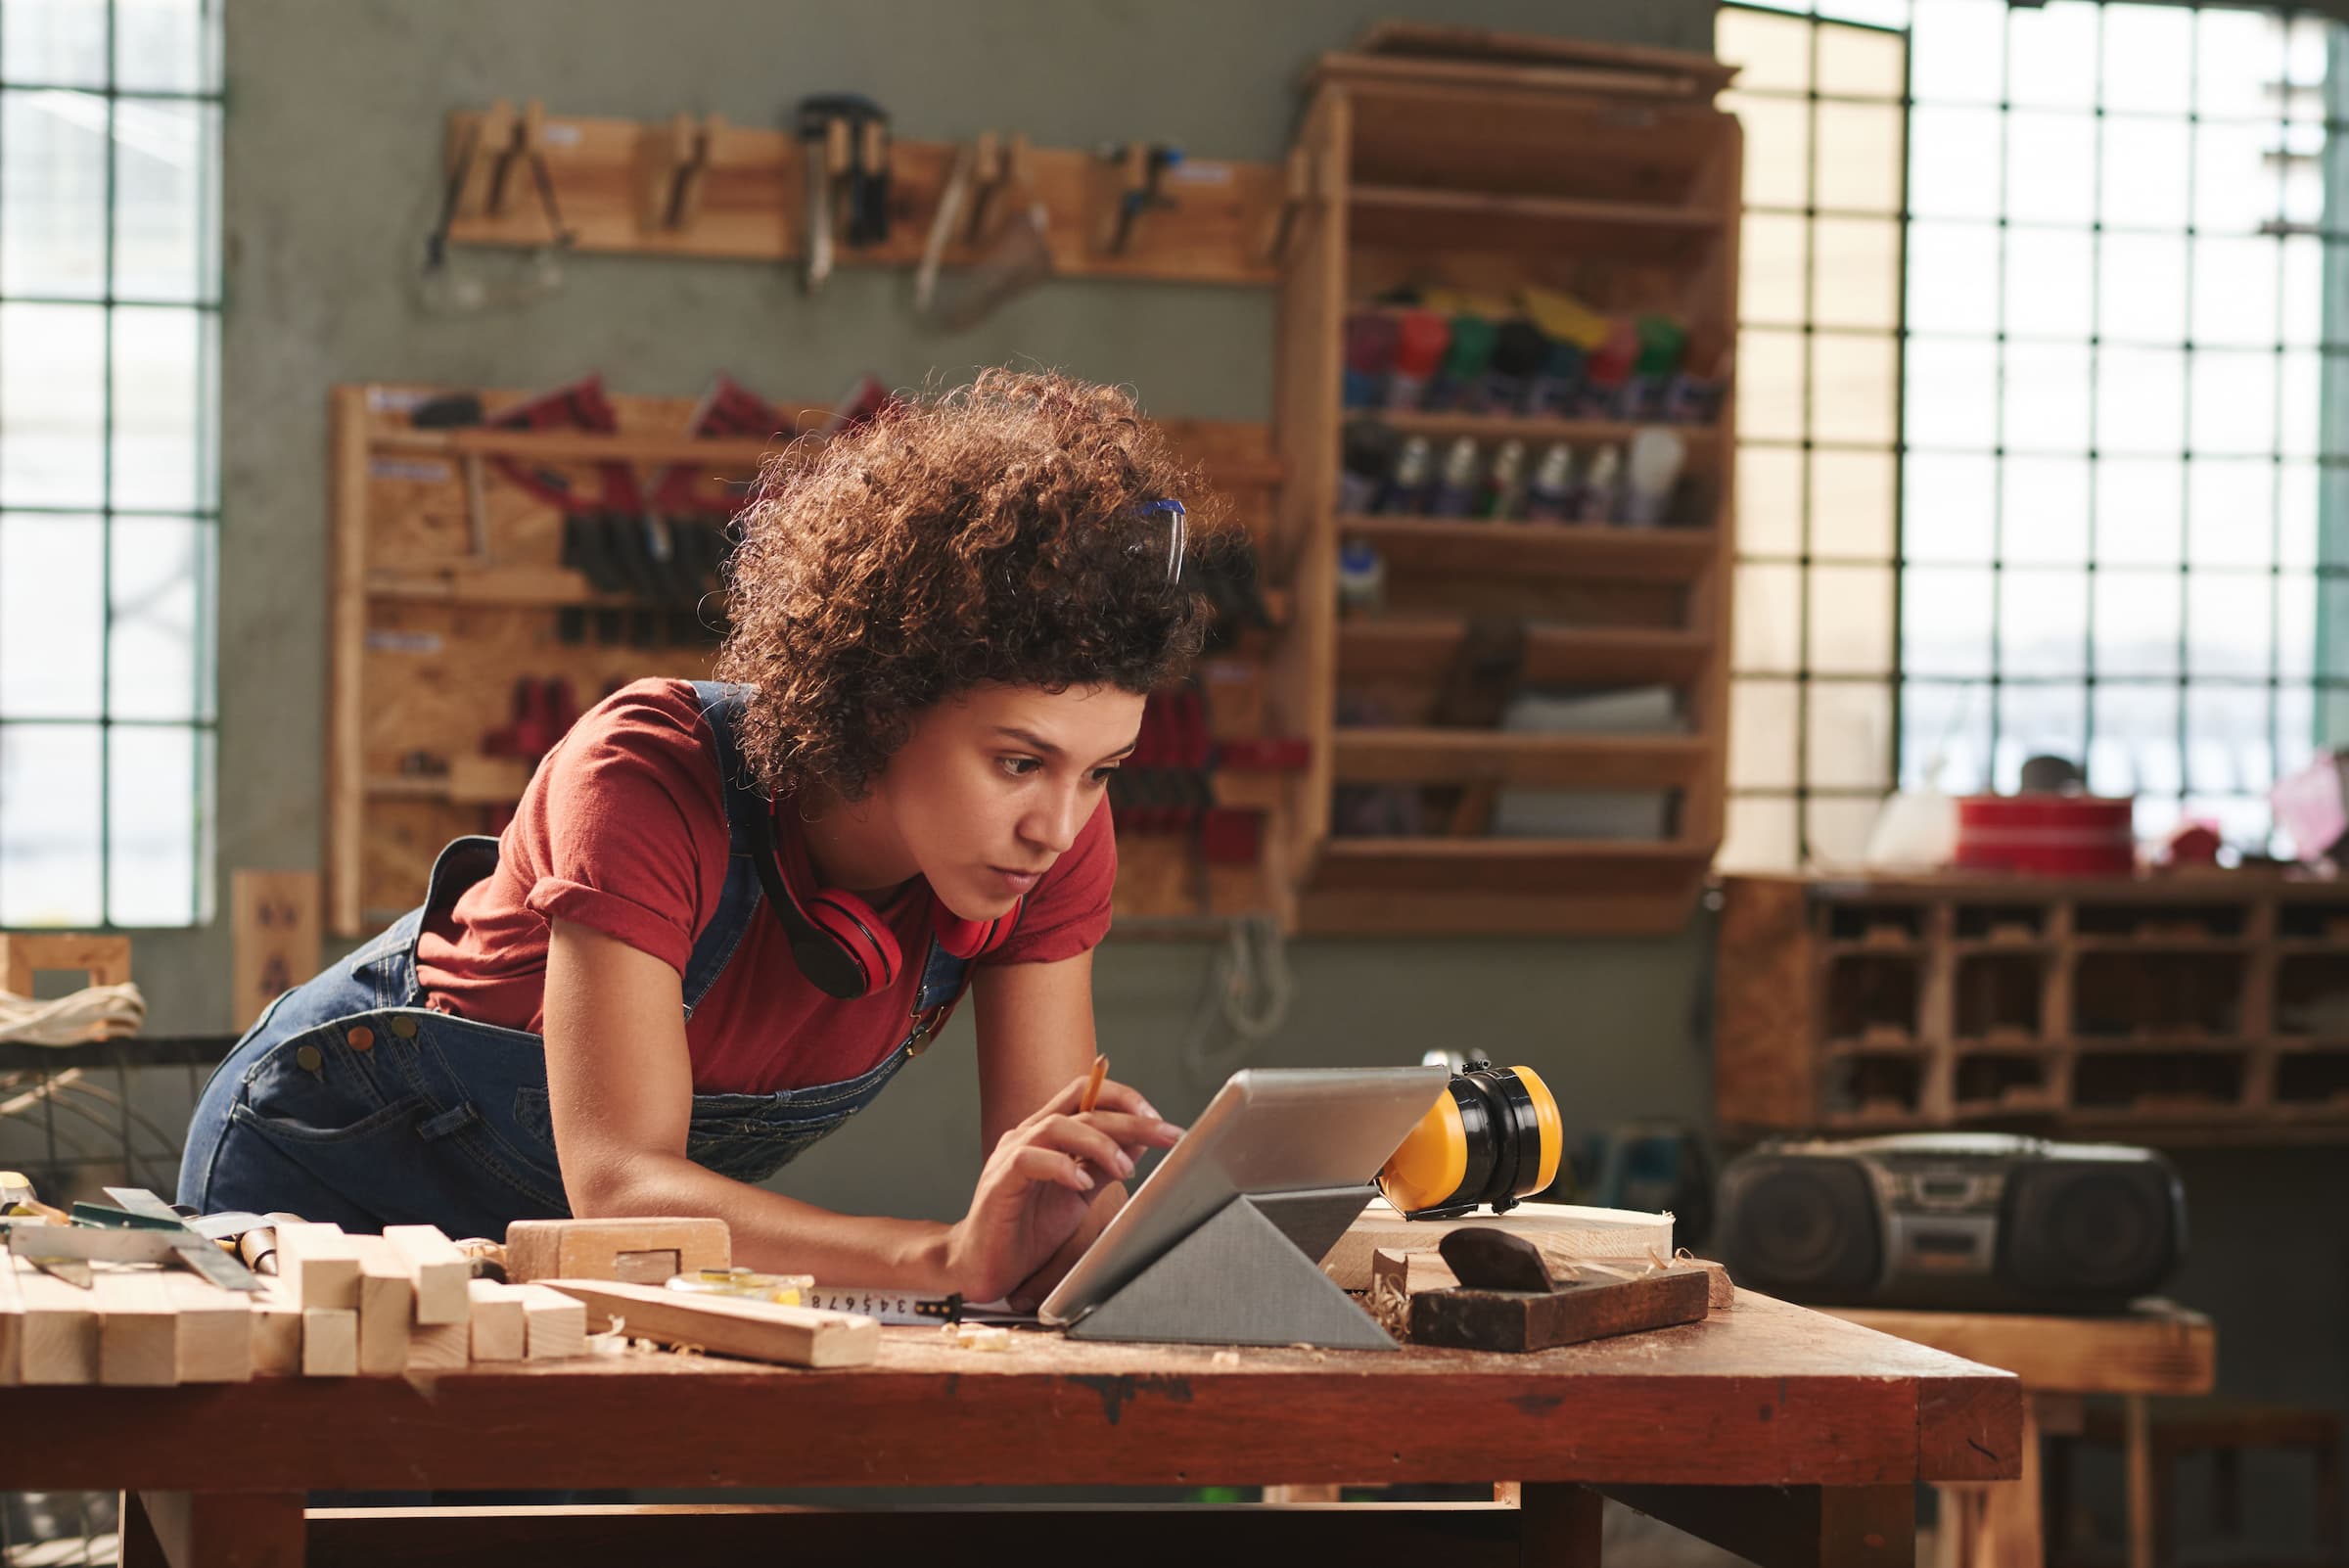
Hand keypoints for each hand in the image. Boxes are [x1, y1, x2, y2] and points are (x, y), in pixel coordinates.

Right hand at [942, 1071, 1180, 1304]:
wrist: (986, 1267)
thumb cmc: (1028, 1230)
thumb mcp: (1080, 1194)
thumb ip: (1105, 1166)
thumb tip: (1141, 1141)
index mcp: (1048, 1134)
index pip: (1086, 1093)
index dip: (1125, 1099)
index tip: (1160, 1119)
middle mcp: (1029, 1135)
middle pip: (1083, 1107)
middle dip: (1131, 1119)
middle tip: (1167, 1135)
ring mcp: (1011, 1155)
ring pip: (1058, 1126)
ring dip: (1099, 1143)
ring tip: (1125, 1168)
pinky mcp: (999, 1182)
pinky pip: (1029, 1160)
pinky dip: (1061, 1167)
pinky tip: (1083, 1183)